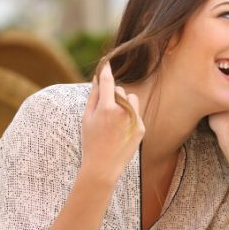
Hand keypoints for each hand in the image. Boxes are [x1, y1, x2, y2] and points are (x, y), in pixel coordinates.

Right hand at [81, 62, 144, 185]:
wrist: (103, 166)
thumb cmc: (91, 141)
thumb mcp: (86, 118)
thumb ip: (93, 96)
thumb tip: (98, 78)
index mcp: (107, 108)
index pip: (109, 82)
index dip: (107, 71)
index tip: (107, 63)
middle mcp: (123, 112)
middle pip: (120, 91)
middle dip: (113, 96)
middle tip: (104, 113)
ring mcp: (134, 119)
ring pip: (131, 99)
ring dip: (124, 103)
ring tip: (113, 120)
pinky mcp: (141, 127)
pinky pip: (135, 113)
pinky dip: (129, 117)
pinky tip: (121, 131)